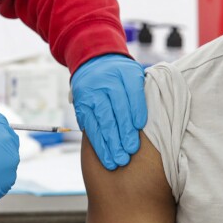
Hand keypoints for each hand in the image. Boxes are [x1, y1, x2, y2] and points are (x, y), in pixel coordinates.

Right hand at [71, 54, 147, 169]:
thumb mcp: (133, 74)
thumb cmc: (121, 74)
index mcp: (123, 74)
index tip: (139, 129)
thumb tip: (141, 123)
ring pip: (101, 122)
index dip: (135, 113)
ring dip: (109, 144)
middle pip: (115, 112)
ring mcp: (90, 95)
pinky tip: (105, 155)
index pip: (131, 95)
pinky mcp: (81, 105)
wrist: (93, 61)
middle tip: (128, 153)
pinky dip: (97, 143)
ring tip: (117, 161)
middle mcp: (105, 83)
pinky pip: (89, 126)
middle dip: (122, 135)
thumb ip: (139, 94)